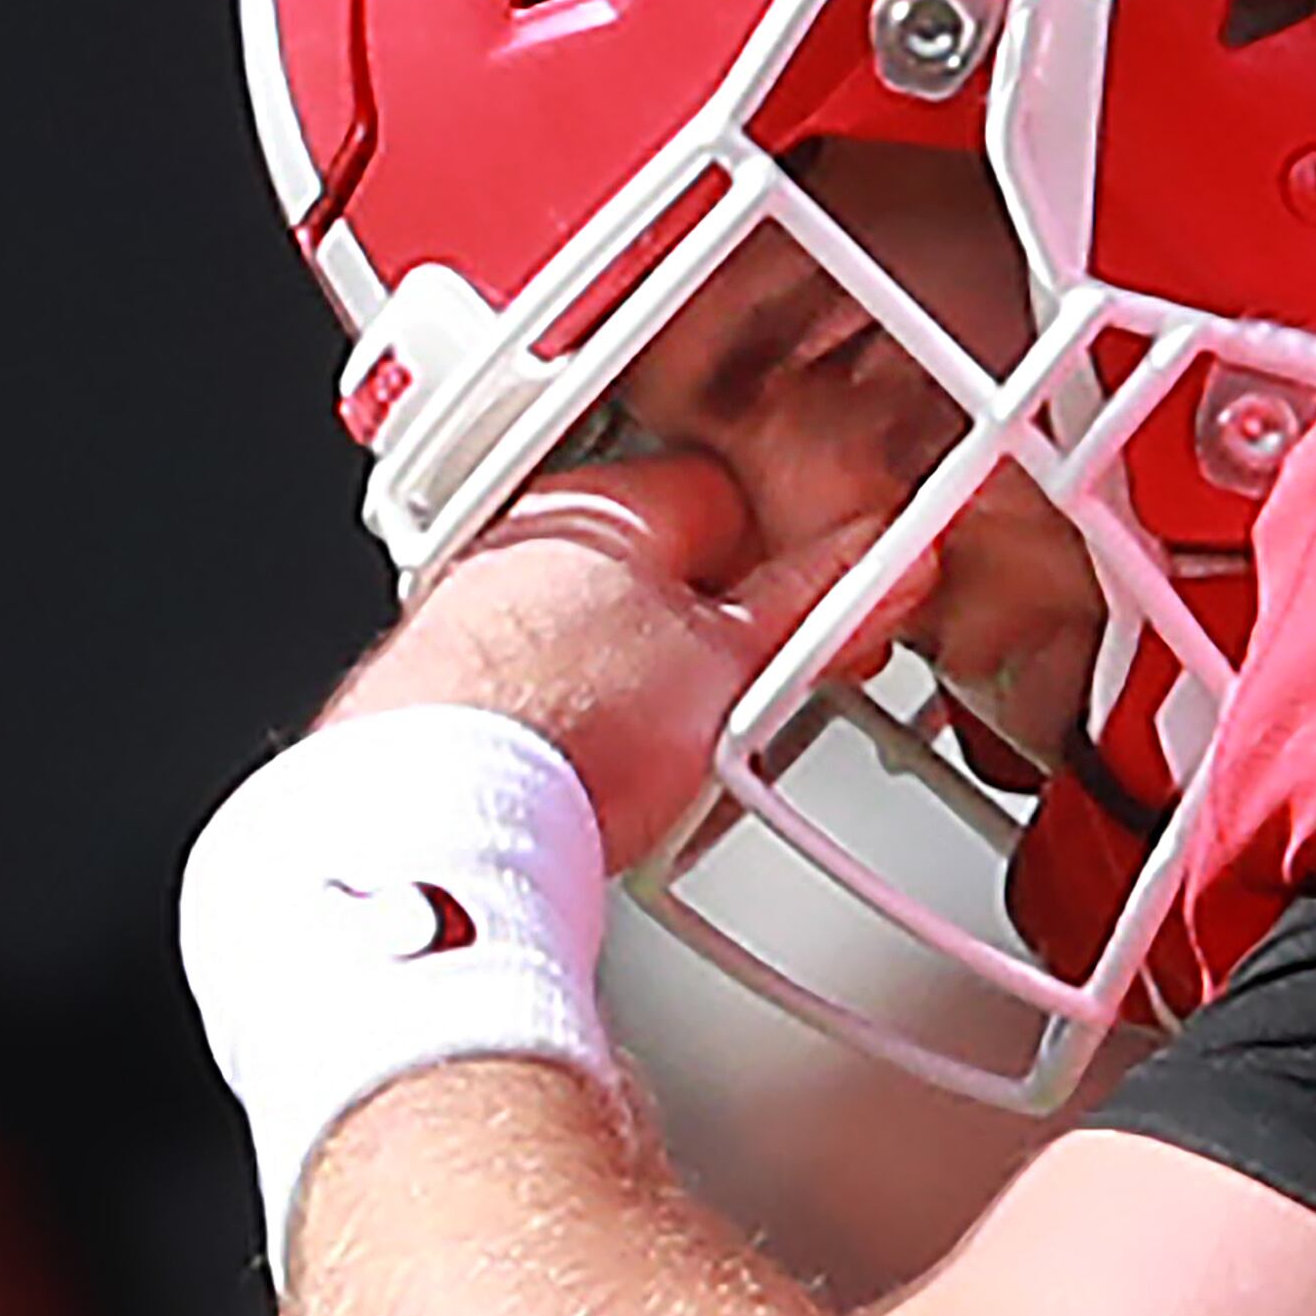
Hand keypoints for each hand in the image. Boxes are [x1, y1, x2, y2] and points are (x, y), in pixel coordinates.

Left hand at [325, 454, 901, 869]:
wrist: (433, 819)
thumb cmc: (554, 726)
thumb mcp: (734, 670)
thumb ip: (820, 609)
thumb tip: (882, 564)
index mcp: (604, 503)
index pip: (738, 496)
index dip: (801, 561)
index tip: (834, 614)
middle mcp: (528, 538)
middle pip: (673, 571)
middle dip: (730, 637)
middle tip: (769, 703)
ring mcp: (480, 611)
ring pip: (613, 633)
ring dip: (662, 685)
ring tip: (690, 761)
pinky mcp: (449, 687)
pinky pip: (556, 687)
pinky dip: (593, 723)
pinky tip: (616, 781)